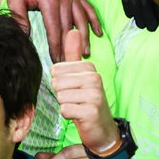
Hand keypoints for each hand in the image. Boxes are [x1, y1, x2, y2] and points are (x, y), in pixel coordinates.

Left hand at [5, 0, 99, 61]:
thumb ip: (19, 18)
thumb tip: (23, 38)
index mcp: (50, 1)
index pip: (55, 29)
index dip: (56, 47)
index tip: (57, 61)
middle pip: (69, 28)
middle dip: (69, 47)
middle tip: (70, 64)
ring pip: (82, 20)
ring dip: (85, 38)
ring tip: (85, 53)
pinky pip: (89, 8)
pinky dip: (94, 21)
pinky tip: (99, 33)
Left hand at [49, 27, 118, 154]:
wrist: (102, 128)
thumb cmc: (87, 101)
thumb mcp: (80, 76)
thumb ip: (73, 54)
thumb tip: (72, 30)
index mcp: (90, 68)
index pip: (56, 70)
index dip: (60, 83)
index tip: (73, 89)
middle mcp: (94, 78)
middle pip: (56, 83)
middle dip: (61, 94)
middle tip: (75, 100)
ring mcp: (94, 95)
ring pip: (60, 97)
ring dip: (65, 105)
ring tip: (77, 107)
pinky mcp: (91, 111)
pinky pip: (65, 110)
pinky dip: (68, 115)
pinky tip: (79, 116)